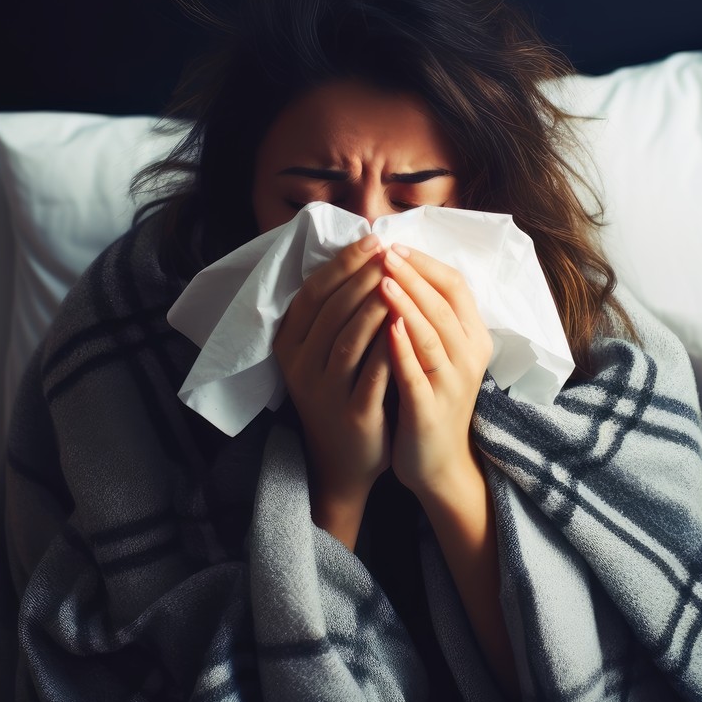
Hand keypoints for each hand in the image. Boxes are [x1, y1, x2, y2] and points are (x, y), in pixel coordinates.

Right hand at [274, 234, 392, 542]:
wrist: (343, 462)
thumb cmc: (341, 393)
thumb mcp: (324, 352)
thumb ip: (337, 311)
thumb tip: (365, 254)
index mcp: (289, 344)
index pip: (314, 292)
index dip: (343, 262)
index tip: (373, 239)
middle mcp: (299, 367)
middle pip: (332, 310)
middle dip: (364, 276)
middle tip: (392, 252)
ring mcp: (323, 393)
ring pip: (349, 338)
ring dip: (376, 305)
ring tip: (402, 279)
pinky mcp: (351, 416)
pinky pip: (373, 374)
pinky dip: (392, 346)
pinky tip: (412, 324)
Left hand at [379, 244, 493, 500]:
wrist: (438, 464)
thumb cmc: (429, 400)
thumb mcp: (438, 354)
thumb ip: (428, 317)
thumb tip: (401, 267)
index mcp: (473, 338)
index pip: (456, 286)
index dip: (425, 263)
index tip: (394, 245)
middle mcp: (468, 358)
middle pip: (444, 304)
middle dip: (413, 275)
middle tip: (384, 252)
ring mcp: (451, 384)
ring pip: (433, 335)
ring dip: (408, 304)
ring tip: (382, 280)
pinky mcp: (430, 410)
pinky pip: (417, 374)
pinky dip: (403, 349)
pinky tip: (385, 329)